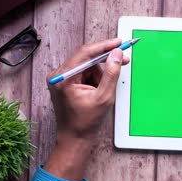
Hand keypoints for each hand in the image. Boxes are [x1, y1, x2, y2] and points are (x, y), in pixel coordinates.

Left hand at [44, 38, 129, 180]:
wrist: (75, 138)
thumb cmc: (86, 122)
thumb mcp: (104, 97)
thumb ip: (111, 74)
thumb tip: (116, 54)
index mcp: (63, 78)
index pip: (86, 53)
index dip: (105, 46)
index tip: (119, 42)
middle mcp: (58, 75)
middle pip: (86, 58)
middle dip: (105, 61)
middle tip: (123, 60)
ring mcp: (61, 79)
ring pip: (88, 66)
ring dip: (100, 74)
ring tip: (104, 90)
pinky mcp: (65, 83)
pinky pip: (85, 73)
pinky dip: (95, 79)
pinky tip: (99, 91)